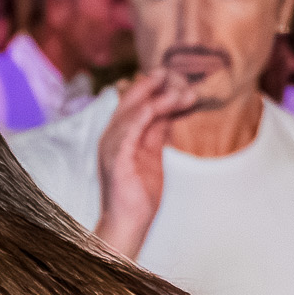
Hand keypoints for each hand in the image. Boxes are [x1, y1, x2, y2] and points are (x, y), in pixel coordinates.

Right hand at [92, 71, 198, 259]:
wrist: (128, 223)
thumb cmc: (139, 194)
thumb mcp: (153, 155)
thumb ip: (157, 132)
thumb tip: (171, 110)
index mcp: (120, 136)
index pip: (135, 103)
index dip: (153, 88)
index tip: (174, 77)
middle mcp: (112, 137)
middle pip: (130, 100)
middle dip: (152, 83)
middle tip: (175, 71)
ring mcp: (112, 147)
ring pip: (133, 111)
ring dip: (158, 97)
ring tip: (182, 89)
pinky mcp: (117, 158)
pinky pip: (130, 129)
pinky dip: (144, 113)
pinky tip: (162, 103)